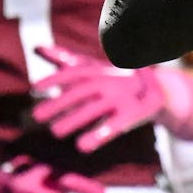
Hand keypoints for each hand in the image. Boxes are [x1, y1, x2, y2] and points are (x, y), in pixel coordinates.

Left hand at [30, 45, 166, 153]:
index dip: (54, 79)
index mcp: (98, 71)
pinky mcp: (134, 113)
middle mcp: (109, 81)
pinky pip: (116, 125)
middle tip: (36, 116)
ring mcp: (121, 97)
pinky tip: (83, 146)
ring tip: (55, 132)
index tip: (34, 89)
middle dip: (59, 103)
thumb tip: (37, 47)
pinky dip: (100, 134)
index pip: (74, 73)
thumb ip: (66, 59)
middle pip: (81, 91)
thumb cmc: (116, 79)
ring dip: (75, 119)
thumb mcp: (92, 67)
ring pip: (96, 108)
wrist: (159, 89)